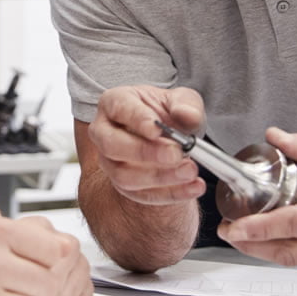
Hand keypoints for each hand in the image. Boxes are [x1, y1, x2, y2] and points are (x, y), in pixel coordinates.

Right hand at [89, 85, 207, 205]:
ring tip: (189, 171)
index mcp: (114, 102)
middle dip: (145, 152)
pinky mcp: (123, 185)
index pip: (119, 108)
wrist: (170, 139)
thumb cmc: (168, 113)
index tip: (157, 129)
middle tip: (176, 154)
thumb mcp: (182, 100)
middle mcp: (104, 132)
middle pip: (112, 145)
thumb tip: (187, 115)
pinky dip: (170, 194)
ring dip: (159, 177)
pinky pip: (141, 195)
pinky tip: (193, 187)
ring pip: (123, 175)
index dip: (137, 119)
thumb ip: (187, 105)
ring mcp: (109, 161)